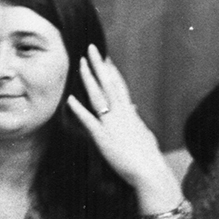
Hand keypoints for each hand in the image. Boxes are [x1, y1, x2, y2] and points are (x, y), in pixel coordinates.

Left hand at [66, 44, 182, 217]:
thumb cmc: (147, 156)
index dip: (110, 70)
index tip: (104, 57)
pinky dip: (79, 109)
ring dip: (89, 78)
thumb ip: (136, 118)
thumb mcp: (143, 132)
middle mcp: (121, 113)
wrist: (149, 171)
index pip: (119, 85)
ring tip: (80, 63)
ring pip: (99, 96)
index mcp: (130, 113)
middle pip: (109, 83)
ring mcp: (112, 124)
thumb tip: (134, 108)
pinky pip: (89, 121)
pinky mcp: (103, 138)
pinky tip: (70, 99)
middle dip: (99, 64)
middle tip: (91, 48)